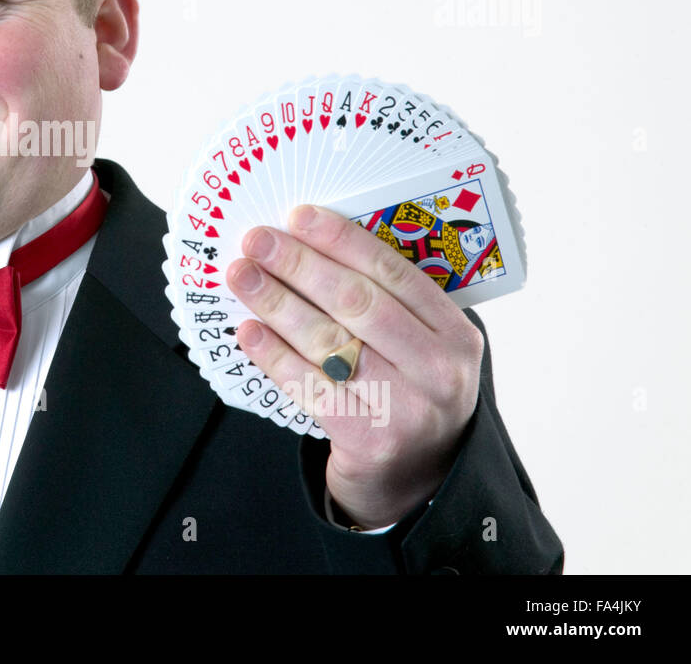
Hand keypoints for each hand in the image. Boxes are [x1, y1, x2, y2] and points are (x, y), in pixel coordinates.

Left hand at [225, 204, 483, 528]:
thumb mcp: (420, 347)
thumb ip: (387, 304)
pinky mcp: (369, 439)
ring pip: (329, 341)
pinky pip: (310, 385)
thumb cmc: (407, 394)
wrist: (415, 480)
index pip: (394, 272)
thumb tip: (310, 245)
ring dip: (277, 302)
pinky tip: (249, 331)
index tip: (297, 216)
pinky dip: (274, 354)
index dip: (341, 240)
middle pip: (358, 302)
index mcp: (455, 333)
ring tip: (241, 276)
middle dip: (300, 265)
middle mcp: (438, 369)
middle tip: (256, 241)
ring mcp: (406, 408)